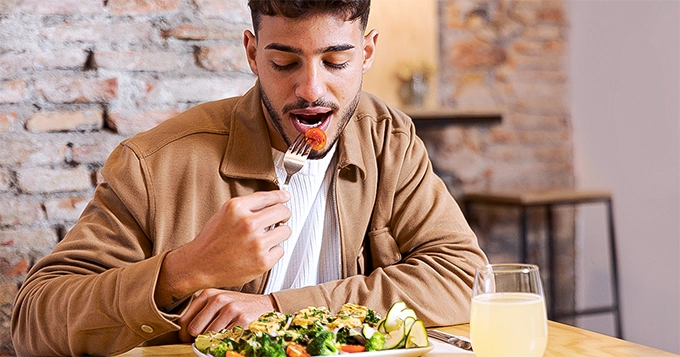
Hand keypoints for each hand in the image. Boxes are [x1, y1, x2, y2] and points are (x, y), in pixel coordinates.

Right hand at [155, 190, 290, 310]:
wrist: (200, 265)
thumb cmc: (212, 240)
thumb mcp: (225, 213)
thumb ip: (248, 206)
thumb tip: (276, 198)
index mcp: (237, 208)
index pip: (268, 197)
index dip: (280, 196)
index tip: (286, 196)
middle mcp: (248, 223)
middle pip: (283, 212)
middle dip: (282, 215)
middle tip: (278, 220)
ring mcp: (256, 243)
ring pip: (286, 231)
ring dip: (279, 234)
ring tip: (265, 238)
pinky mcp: (262, 261)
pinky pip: (281, 250)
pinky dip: (273, 251)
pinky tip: (259, 253)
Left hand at [178, 289, 274, 341]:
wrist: (266, 305)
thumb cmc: (238, 306)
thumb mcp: (219, 302)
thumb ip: (201, 312)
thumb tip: (183, 334)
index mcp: (208, 294)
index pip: (184, 320)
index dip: (185, 334)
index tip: (191, 339)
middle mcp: (218, 299)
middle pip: (194, 330)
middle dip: (200, 338)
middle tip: (210, 338)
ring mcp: (231, 309)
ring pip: (209, 337)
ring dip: (215, 341)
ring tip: (225, 334)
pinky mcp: (242, 320)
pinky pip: (224, 339)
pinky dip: (227, 342)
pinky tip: (234, 334)